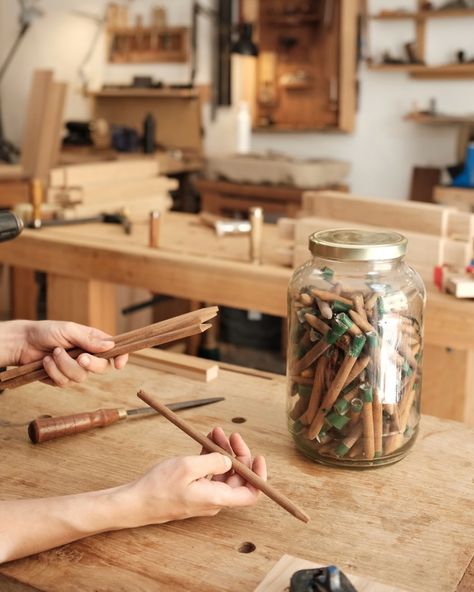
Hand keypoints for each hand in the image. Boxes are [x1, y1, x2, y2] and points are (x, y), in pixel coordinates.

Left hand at [18, 320, 127, 385]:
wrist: (23, 342)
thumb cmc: (46, 331)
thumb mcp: (69, 330)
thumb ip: (89, 340)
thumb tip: (111, 345)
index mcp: (93, 341)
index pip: (114, 351)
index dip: (120, 358)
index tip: (118, 365)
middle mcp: (87, 356)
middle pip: (101, 368)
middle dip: (90, 364)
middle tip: (80, 358)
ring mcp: (75, 369)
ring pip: (80, 377)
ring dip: (64, 365)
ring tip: (52, 353)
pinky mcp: (62, 379)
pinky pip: (64, 382)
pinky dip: (53, 371)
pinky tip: (45, 362)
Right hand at [121, 428, 266, 526]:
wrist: (135, 502)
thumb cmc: (159, 488)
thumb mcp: (188, 467)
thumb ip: (214, 461)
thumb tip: (230, 460)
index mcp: (217, 497)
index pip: (251, 493)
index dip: (258, 475)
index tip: (257, 456)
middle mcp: (214, 499)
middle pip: (237, 477)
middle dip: (236, 453)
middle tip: (229, 434)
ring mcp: (204, 495)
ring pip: (223, 471)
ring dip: (222, 451)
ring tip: (215, 432)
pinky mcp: (194, 490)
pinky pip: (210, 472)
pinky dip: (210, 456)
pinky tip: (206, 441)